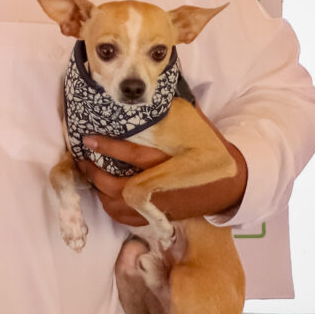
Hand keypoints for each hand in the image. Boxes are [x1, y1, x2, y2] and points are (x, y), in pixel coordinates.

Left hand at [76, 112, 248, 226]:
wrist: (231, 185)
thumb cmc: (213, 152)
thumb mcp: (198, 127)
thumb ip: (174, 113)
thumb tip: (152, 95)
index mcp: (171, 162)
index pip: (131, 155)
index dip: (106, 147)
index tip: (88, 139)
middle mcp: (162, 187)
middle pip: (117, 187)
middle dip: (94, 174)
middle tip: (83, 159)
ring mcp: (159, 206)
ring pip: (118, 206)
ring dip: (100, 192)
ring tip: (91, 175)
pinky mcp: (159, 216)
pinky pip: (126, 218)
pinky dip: (112, 208)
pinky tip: (106, 195)